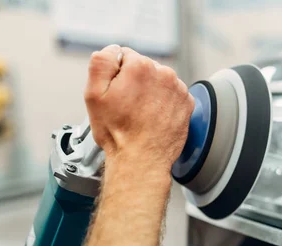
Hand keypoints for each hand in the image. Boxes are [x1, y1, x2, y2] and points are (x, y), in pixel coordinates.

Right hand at [84, 45, 194, 174]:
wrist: (142, 160)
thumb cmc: (118, 132)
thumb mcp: (94, 94)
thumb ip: (101, 62)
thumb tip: (113, 50)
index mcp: (140, 66)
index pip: (124, 56)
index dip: (116, 75)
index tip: (116, 93)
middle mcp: (164, 74)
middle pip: (144, 68)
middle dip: (135, 82)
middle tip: (127, 107)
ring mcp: (179, 89)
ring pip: (159, 81)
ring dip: (151, 92)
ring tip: (141, 114)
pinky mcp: (187, 104)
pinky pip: (172, 95)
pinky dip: (164, 103)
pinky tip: (154, 117)